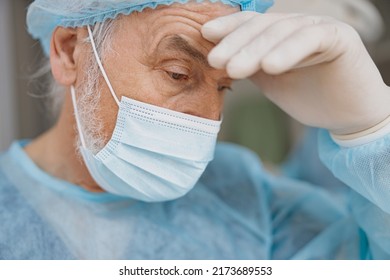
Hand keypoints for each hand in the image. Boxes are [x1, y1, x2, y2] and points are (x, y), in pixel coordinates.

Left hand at [201, 12, 389, 135]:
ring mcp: (318, 27)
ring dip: (255, 50)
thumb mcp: (269, 80)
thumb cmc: (307, 96)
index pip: (250, 25)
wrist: (345, 115)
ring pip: (282, 31)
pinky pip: (310, 38)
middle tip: (216, 61)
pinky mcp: (339, 37)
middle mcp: (297, 25)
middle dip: (236, 43)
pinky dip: (288, 51)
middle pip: (262, 26)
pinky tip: (270, 66)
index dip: (228, 28)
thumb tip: (216, 60)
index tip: (205, 36)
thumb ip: (248, 66)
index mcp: (279, 34)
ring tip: (235, 69)